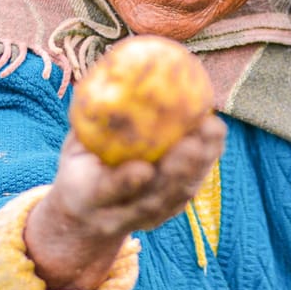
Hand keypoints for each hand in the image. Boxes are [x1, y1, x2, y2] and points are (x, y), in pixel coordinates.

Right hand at [23, 113, 225, 289]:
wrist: (87, 214)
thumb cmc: (82, 166)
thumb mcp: (74, 146)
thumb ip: (87, 120)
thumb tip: (107, 72)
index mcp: (87, 196)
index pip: (106, 192)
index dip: (124, 183)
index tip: (142, 170)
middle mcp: (118, 213)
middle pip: (153, 199)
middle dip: (176, 173)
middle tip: (192, 143)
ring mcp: (146, 217)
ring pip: (177, 195)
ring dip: (199, 164)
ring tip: (212, 130)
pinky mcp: (169, 210)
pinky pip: (191, 186)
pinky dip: (206, 160)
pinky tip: (216, 133)